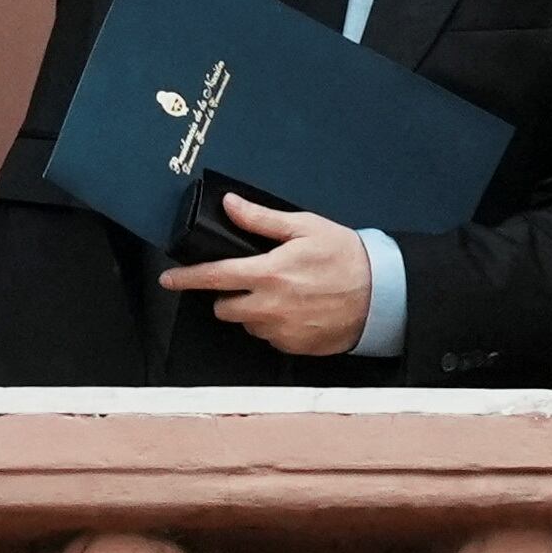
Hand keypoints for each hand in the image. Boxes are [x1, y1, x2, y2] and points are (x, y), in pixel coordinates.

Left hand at [158, 193, 371, 355]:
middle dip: (228, 296)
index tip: (168, 279)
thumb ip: (261, 220)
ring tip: (280, 293)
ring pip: (247, 324)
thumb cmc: (345, 257)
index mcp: (268, 274)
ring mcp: (282, 331)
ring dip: (252, 311)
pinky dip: (274, 326)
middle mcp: (270, 307)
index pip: (213, 277)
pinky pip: (271, 338)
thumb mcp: (304, 227)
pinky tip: (294, 310)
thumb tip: (230, 205)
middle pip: (224, 308)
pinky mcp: (296, 347)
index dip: (186, 279)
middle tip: (249, 281)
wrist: (383, 295)